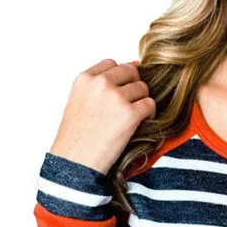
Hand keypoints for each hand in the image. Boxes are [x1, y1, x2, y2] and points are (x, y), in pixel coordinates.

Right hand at [50, 58, 155, 174]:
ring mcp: (116, 97)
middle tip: (130, 104)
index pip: (112, 64)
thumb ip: (95, 88)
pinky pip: (150, 104)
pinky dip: (150, 113)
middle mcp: (100, 83)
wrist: (75, 162)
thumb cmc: (76, 139)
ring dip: (142, 101)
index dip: (119, 78)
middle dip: (133, 86)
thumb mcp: (77, 102)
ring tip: (133, 117)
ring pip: (143, 88)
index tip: (119, 92)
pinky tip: (141, 123)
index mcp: (85, 79)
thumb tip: (122, 79)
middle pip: (131, 71)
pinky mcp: (130, 114)